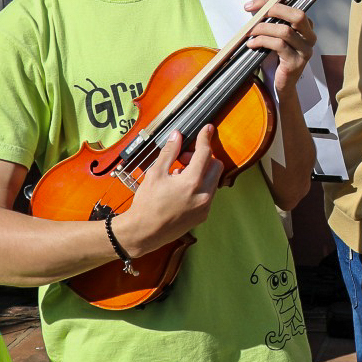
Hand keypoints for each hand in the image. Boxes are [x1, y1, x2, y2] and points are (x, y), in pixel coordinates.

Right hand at [117, 127, 224, 254]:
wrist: (145, 232)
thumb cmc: (147, 203)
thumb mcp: (155, 174)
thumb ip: (169, 153)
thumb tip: (177, 135)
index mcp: (191, 183)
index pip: (205, 153)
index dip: (205, 139)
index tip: (207, 129)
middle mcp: (204, 195)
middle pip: (216, 165)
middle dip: (203, 157)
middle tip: (182, 158)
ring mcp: (206, 206)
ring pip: (214, 179)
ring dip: (201, 172)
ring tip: (178, 175)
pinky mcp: (204, 215)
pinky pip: (209, 193)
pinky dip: (200, 185)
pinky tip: (181, 189)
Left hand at [243, 0, 315, 96]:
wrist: (283, 84)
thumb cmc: (277, 57)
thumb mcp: (276, 36)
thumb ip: (272, 22)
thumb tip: (253, 8)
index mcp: (306, 27)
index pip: (292, 7)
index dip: (271, 2)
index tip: (251, 4)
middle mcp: (310, 37)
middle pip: (298, 16)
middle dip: (275, 10)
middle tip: (256, 14)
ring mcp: (305, 50)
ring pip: (285, 31)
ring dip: (263, 29)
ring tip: (250, 32)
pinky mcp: (296, 62)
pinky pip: (279, 46)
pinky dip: (262, 42)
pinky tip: (252, 44)